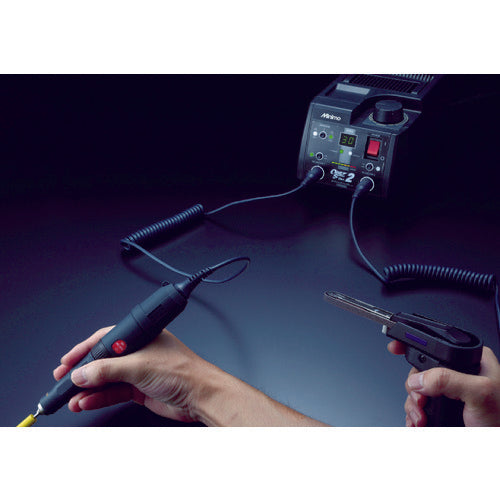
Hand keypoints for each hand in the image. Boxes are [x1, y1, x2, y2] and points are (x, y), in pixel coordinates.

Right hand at [53, 326, 220, 422]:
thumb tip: (83, 372)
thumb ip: (108, 370)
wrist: (201, 396)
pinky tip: (87, 402)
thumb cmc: (183, 371)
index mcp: (140, 336)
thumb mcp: (140, 366)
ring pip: (107, 379)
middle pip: (103, 360)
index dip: (84, 350)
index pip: (105, 339)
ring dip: (89, 389)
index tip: (67, 361)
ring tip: (72, 398)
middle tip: (64, 380)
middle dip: (83, 371)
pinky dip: (99, 398)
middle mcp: (139, 352)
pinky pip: (114, 392)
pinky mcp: (140, 389)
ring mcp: (139, 371)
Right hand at [387, 340, 499, 425]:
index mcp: (470, 359)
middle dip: (414, 387)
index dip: (412, 342)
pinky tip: (418, 421)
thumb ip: (449, 380)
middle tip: (421, 399)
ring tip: (422, 416)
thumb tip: (419, 379)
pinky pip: (416, 405)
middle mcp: (457, 372)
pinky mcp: (441, 407)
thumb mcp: (479, 394)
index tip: (395, 348)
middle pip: (419, 369)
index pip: (436, 344)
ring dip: (412, 404)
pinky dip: (412, 414)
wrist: (498, 451)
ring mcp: (448, 391)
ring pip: (415, 389)